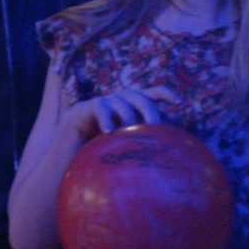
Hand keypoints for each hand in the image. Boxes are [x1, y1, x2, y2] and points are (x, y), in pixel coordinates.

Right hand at [59, 86, 175, 140]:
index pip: (152, 93)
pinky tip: (108, 131)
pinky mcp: (85, 108)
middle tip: (154, 125)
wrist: (68, 149)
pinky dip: (106, 118)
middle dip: (149, 110)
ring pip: (121, 102)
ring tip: (129, 132)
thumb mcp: (125, 146)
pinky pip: (100, 107)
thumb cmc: (100, 150)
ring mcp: (103, 103)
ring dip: (128, 116)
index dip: (165, 93)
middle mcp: (118, 101)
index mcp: (130, 107)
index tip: (180, 102)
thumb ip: (141, 144)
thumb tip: (168, 155)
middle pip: (139, 96)